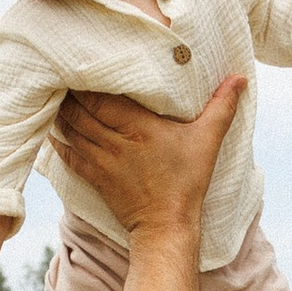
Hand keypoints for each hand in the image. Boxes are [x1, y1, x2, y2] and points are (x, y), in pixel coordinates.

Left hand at [56, 77, 245, 239]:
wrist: (166, 227)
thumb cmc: (186, 183)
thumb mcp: (207, 142)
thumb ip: (222, 107)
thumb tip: (240, 77)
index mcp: (138, 127)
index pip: (102, 98)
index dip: (85, 81)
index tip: (77, 63)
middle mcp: (115, 142)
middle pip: (81, 111)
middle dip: (68, 92)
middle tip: (58, 73)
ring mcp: (102, 162)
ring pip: (73, 131)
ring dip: (61, 114)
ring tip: (52, 94)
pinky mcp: (96, 179)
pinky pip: (70, 156)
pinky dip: (59, 142)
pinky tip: (51, 129)